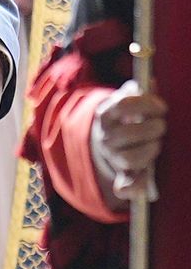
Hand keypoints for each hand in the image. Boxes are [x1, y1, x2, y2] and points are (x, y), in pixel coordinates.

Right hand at [92, 80, 166, 202]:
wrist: (108, 140)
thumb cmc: (126, 117)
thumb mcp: (126, 100)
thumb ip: (138, 92)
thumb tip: (150, 82)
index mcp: (104, 114)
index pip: (122, 106)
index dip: (145, 104)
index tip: (161, 106)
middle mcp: (105, 137)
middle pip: (128, 134)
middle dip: (153, 128)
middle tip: (162, 125)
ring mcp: (112, 156)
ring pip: (131, 158)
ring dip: (150, 149)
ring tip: (157, 142)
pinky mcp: (122, 174)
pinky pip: (124, 185)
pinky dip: (132, 186)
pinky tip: (141, 184)